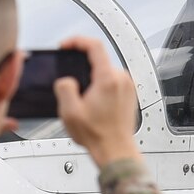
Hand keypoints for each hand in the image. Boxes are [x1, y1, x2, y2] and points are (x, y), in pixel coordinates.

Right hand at [54, 35, 139, 165]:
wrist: (116, 151)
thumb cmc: (98, 136)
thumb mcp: (70, 113)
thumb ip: (64, 88)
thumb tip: (66, 81)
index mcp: (108, 80)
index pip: (94, 46)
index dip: (77, 41)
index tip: (66, 46)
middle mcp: (122, 80)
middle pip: (98, 61)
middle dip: (81, 68)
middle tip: (70, 82)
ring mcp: (128, 87)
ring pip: (105, 72)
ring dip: (91, 80)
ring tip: (83, 100)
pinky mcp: (129, 95)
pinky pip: (112, 82)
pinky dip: (101, 87)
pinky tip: (93, 105)